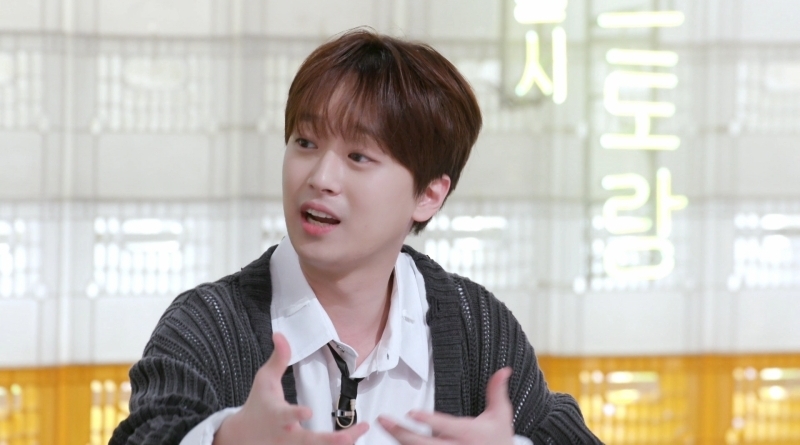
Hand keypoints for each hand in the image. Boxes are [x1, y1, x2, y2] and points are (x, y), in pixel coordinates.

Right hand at [214, 333, 368, 444]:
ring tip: (360, 433)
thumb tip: (280, 334)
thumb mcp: (264, 379)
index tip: (307, 411)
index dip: (295, 414)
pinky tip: (354, 440)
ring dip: (338, 444)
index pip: (285, 415)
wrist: (242, 436)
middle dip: (328, 440)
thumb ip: (278, 359)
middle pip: (308, 441)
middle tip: (347, 438)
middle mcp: (285, 435)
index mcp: (275, 415)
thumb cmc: (258, 404)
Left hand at [378, 367, 514, 444]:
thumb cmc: (498, 440)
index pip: (446, 426)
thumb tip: (503, 370)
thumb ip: (496, 392)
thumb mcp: (500, 415)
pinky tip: (394, 442)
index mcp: (469, 434)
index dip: (429, 421)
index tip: (412, 413)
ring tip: (384, 427)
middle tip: (384, 420)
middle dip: (402, 433)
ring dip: (399, 441)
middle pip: (425, 444)